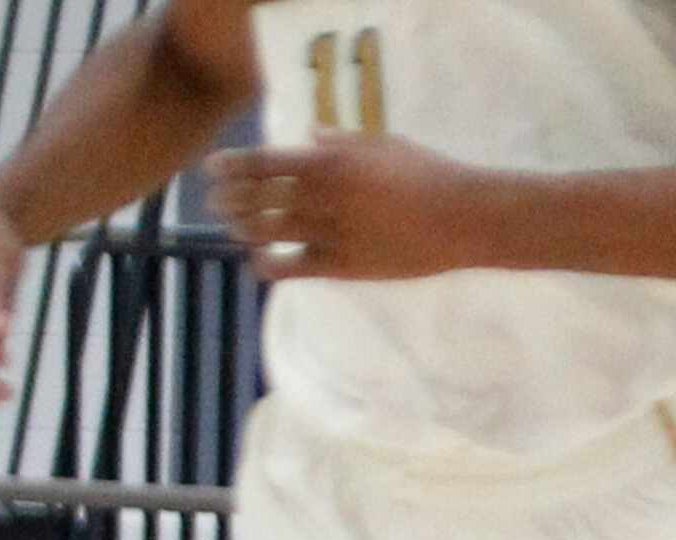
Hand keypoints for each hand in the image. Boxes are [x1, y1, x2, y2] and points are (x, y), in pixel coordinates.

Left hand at [208, 133, 490, 281]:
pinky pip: (296, 267)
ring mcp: (332, 233)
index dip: (233, 166)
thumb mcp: (381, 143)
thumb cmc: (427, 174)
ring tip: (236, 230)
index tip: (212, 170)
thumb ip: (340, 141)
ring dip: (246, 230)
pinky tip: (261, 264)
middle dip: (231, 200)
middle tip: (216, 203)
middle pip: (259, 198)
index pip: (264, 162)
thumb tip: (310, 137)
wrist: (462, 218)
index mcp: (328, 161)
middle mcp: (322, 196)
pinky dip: (272, 266)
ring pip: (270, 232)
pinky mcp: (345, 265)